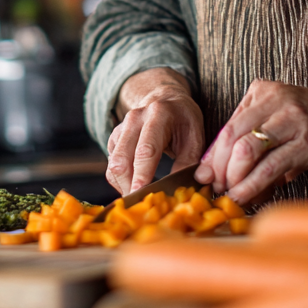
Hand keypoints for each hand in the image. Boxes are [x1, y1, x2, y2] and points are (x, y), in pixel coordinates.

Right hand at [106, 68, 204, 194]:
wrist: (166, 101)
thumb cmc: (184, 122)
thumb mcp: (196, 137)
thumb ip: (188, 162)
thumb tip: (180, 190)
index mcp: (159, 114)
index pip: (146, 149)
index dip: (142, 175)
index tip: (142, 196)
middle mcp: (135, 118)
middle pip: (123, 160)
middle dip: (130, 186)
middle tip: (143, 207)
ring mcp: (121, 127)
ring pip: (114, 166)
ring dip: (125, 187)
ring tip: (142, 199)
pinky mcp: (114, 138)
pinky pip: (112, 167)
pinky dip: (122, 182)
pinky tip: (137, 186)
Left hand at [193, 80, 307, 205]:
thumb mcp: (283, 119)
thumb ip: (256, 140)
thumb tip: (226, 176)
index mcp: (263, 90)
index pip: (227, 126)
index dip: (211, 155)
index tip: (204, 177)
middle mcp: (274, 99)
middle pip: (230, 137)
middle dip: (218, 169)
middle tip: (215, 190)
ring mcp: (291, 118)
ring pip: (246, 151)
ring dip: (233, 179)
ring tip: (231, 195)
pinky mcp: (306, 140)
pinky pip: (270, 167)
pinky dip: (252, 186)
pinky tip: (245, 198)